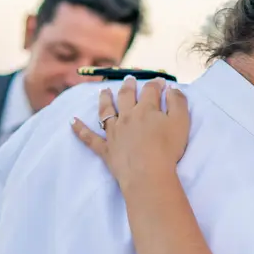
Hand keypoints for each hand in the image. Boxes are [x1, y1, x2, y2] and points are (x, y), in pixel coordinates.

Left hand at [71, 78, 189, 193]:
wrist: (147, 173)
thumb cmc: (167, 149)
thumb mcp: (181, 122)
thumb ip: (178, 102)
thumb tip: (171, 88)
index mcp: (146, 109)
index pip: (150, 90)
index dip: (156, 84)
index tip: (160, 82)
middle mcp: (127, 116)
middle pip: (126, 96)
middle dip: (128, 86)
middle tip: (129, 79)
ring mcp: (113, 132)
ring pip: (106, 111)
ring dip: (105, 99)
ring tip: (104, 91)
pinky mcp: (105, 148)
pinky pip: (89, 137)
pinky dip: (80, 129)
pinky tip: (72, 121)